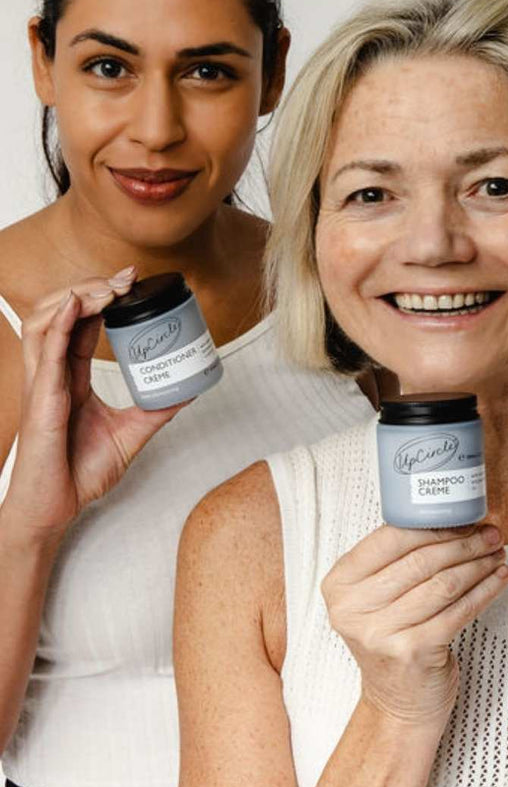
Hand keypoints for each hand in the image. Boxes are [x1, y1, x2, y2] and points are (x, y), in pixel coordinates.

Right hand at [2, 268, 188, 541]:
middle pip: (60, 313)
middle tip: (126, 277)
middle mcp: (53, 374)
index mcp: (70, 378)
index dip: (100, 298)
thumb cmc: (79, 473)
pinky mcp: (40, 399)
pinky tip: (78, 306)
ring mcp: (42, 384)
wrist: (56, 508)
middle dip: (90, 287)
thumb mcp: (130, 433)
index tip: (131, 282)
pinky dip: (59, 324)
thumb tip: (189, 390)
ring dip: (75, 296)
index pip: (79, 325)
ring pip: (43, 322)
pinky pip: (44, 353)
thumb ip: (156, 410)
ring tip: (108, 288)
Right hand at [321, 524, 507, 723]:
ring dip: (478, 564)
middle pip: (422, 560)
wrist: (398, 703)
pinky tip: (499, 578)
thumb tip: (454, 518)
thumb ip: (398, 560)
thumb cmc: (394, 639)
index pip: (391, 538)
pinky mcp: (414, 652)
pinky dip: (485, 590)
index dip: (434, 525)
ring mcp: (382, 633)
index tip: (465, 519)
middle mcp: (353, 609)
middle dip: (464, 543)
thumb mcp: (377, 598)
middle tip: (490, 534)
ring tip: (497, 554)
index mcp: (340, 584)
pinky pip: (460, 610)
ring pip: (444, 583)